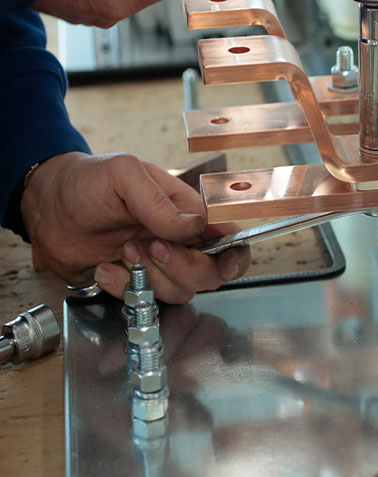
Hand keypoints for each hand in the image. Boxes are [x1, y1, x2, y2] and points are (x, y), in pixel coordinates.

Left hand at [20, 152, 249, 302]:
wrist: (44, 204)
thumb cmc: (88, 181)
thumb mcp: (125, 175)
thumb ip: (160, 202)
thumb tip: (192, 226)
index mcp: (186, 212)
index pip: (228, 237)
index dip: (234, 254)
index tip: (226, 263)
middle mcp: (178, 242)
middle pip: (208, 273)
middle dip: (182, 266)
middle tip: (150, 247)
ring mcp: (155, 266)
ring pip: (178, 291)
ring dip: (150, 277)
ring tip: (122, 251)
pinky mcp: (131, 283)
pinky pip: (142, 301)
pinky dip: (123, 289)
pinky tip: (104, 267)